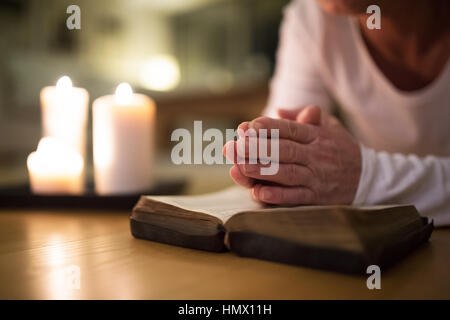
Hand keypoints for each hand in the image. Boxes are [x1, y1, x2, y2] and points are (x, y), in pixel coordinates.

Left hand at [223, 106, 361, 204]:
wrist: (368, 178)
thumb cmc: (340, 148)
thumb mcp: (328, 126)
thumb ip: (303, 117)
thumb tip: (278, 111)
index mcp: (317, 135)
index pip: (291, 129)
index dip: (269, 127)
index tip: (248, 125)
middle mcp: (316, 155)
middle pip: (284, 150)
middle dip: (258, 148)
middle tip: (235, 146)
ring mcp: (316, 177)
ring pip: (287, 173)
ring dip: (262, 171)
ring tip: (240, 167)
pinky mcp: (316, 197)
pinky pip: (295, 197)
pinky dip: (277, 196)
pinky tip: (258, 193)